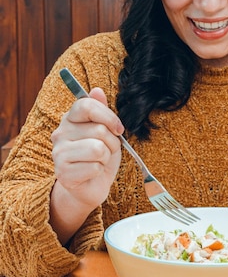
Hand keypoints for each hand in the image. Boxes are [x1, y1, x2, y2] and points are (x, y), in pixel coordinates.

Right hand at [50, 87, 123, 242]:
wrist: (90, 185)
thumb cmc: (100, 156)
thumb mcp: (106, 130)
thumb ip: (101, 111)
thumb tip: (97, 90)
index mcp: (70, 119)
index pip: (86, 105)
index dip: (108, 115)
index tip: (119, 128)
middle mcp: (60, 133)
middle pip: (98, 130)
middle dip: (112, 143)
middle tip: (107, 150)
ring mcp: (59, 153)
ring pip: (98, 149)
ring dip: (106, 157)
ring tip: (100, 161)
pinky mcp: (63, 173)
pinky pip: (94, 167)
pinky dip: (100, 171)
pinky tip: (92, 173)